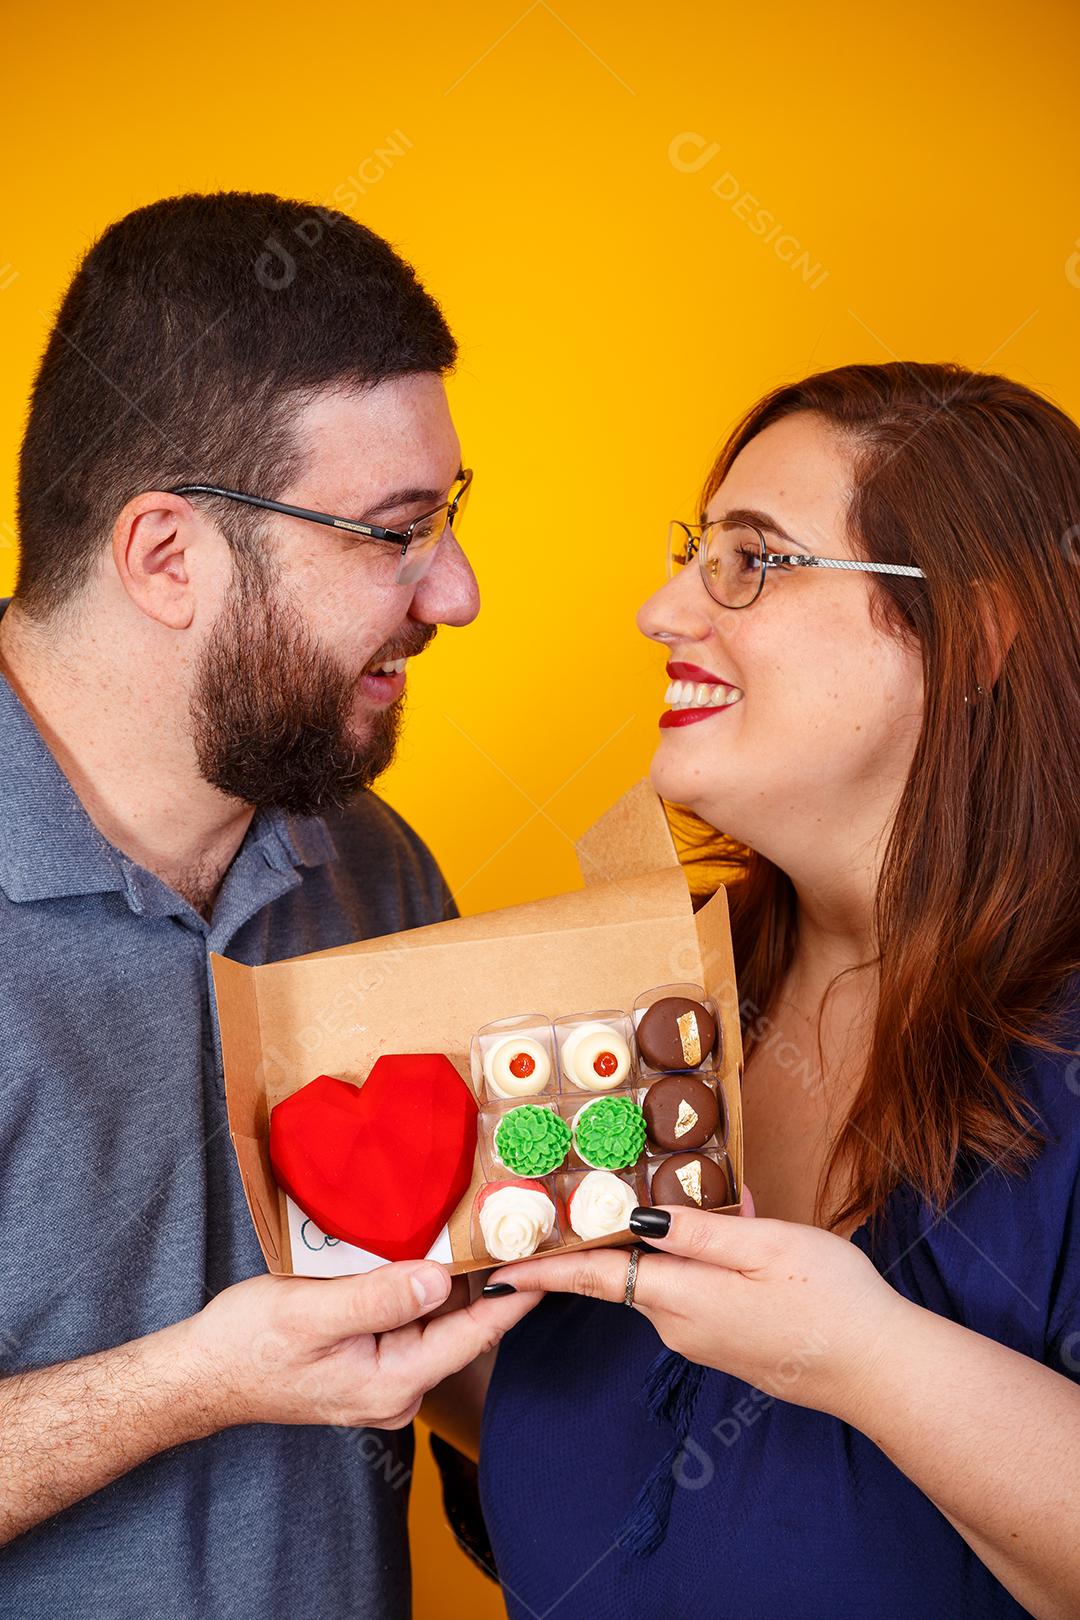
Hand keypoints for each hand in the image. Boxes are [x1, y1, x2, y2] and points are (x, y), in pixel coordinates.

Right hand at [182, 1260, 536, 1432]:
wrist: (202, 1373)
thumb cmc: (247, 1344)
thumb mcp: (311, 1312)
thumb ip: (378, 1298)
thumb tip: (438, 1279)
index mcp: (393, 1382)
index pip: (473, 1335)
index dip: (513, 1295)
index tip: (548, 1259)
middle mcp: (400, 1390)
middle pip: (462, 1328)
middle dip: (490, 1281)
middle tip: (519, 1225)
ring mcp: (387, 1380)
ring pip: (440, 1323)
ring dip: (457, 1281)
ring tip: (486, 1229)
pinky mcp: (373, 1365)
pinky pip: (415, 1325)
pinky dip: (427, 1290)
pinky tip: (432, 1253)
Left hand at [485, 1188, 910, 1422]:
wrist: (879, 1370)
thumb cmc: (828, 1299)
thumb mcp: (764, 1245)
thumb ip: (697, 1231)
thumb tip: (636, 1218)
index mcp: (681, 1297)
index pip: (596, 1277)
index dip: (547, 1269)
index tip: (498, 1270)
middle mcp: (681, 1326)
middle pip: (628, 1274)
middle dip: (610, 1238)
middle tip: (585, 1202)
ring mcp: (706, 1342)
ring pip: (670, 1278)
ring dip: (674, 1244)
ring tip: (711, 1200)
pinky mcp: (731, 1345)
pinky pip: (700, 1293)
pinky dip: (705, 1261)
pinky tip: (745, 1235)